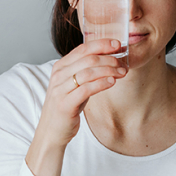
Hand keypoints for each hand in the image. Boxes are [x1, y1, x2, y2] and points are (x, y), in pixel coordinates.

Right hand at [25, 39, 126, 175]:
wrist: (52, 131)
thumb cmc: (66, 106)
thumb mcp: (74, 85)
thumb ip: (85, 71)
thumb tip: (109, 59)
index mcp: (60, 66)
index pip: (83, 48)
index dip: (102, 44)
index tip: (118, 45)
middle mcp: (59, 75)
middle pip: (88, 59)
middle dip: (109, 59)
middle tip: (123, 64)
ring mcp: (60, 89)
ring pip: (88, 72)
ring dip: (109, 70)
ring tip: (122, 73)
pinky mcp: (65, 103)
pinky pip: (86, 89)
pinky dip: (101, 83)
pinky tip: (112, 82)